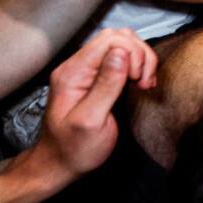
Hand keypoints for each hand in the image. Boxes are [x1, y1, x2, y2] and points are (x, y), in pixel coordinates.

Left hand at [31, 28, 157, 181]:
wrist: (58, 164)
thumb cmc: (74, 149)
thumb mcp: (91, 121)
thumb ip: (106, 85)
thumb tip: (121, 54)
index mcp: (73, 73)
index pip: (110, 40)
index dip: (132, 54)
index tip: (137, 80)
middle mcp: (77, 67)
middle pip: (118, 37)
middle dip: (140, 55)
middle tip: (144, 82)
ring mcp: (86, 71)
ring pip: (122, 44)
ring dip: (141, 60)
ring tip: (144, 83)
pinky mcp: (96, 78)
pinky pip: (121, 58)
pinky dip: (137, 66)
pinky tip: (141, 83)